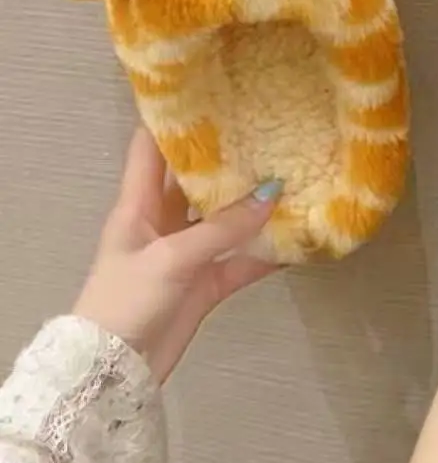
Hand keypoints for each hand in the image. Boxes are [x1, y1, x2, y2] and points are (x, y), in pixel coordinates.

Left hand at [73, 127, 280, 382]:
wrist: (114, 368)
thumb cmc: (127, 300)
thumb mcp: (172, 257)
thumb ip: (223, 227)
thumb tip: (274, 193)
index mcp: (138, 205)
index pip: (149, 149)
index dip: (173, 120)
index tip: (210, 93)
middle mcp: (163, 222)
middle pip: (196, 180)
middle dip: (228, 157)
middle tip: (268, 130)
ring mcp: (187, 254)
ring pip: (226, 220)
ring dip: (255, 206)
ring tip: (293, 176)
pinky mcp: (206, 284)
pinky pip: (242, 260)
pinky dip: (267, 252)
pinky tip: (298, 238)